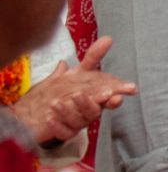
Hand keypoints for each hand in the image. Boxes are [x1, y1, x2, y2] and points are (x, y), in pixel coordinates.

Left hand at [12, 38, 133, 143]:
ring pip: (79, 121)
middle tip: (81, 95)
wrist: (36, 112)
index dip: (117, 92)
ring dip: (69, 112)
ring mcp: (76, 123)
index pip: (108, 95)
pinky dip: (57, 125)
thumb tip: (108, 39)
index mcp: (94, 97)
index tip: (128, 89)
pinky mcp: (62, 132)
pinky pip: (63, 132)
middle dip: (91, 103)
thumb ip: (93, 58)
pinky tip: (50, 117)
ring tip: (57, 103)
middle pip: (95, 110)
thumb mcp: (77, 73)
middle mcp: (87, 111)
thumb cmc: (62, 92)